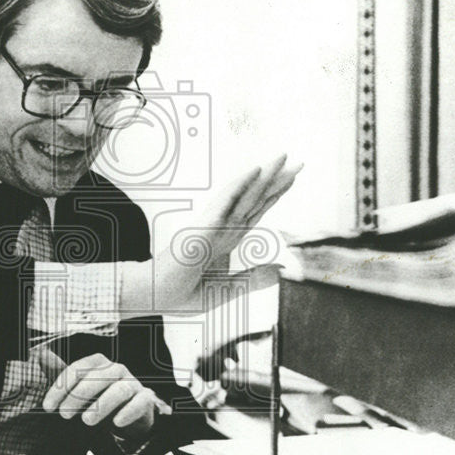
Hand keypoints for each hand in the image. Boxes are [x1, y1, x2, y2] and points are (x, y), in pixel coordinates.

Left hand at [35, 348, 162, 441]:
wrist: (130, 414)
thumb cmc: (101, 398)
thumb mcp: (80, 388)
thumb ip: (62, 373)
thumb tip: (40, 353)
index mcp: (99, 363)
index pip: (78, 369)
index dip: (61, 387)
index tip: (48, 407)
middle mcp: (117, 369)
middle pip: (97, 377)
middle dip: (78, 396)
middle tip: (64, 415)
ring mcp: (133, 383)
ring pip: (119, 390)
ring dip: (102, 405)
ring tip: (87, 421)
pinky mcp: (145, 399)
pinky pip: (139, 402)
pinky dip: (128, 412)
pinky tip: (117, 423)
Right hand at [122, 155, 301, 313]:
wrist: (157, 297)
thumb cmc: (182, 293)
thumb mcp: (227, 290)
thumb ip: (253, 280)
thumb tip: (280, 270)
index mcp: (227, 240)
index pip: (255, 212)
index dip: (274, 195)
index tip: (290, 179)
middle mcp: (223, 228)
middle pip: (255, 199)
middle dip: (276, 179)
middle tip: (297, 161)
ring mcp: (214, 225)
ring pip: (245, 195)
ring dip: (264, 175)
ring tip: (282, 158)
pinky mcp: (204, 227)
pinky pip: (225, 202)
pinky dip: (240, 185)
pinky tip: (254, 170)